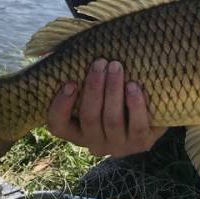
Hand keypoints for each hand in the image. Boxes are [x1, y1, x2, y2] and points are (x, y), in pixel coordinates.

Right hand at [46, 59, 166, 156]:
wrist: (152, 110)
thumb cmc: (115, 93)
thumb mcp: (96, 87)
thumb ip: (74, 72)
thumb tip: (46, 52)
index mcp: (77, 131)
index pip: (58, 126)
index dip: (60, 106)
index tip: (69, 82)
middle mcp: (95, 143)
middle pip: (89, 117)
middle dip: (94, 88)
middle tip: (100, 62)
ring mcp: (118, 146)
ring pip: (112, 120)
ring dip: (113, 91)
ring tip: (116, 66)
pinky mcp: (142, 144)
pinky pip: (136, 125)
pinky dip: (135, 104)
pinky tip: (133, 86)